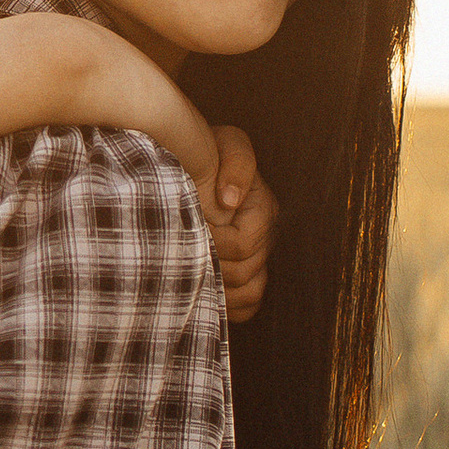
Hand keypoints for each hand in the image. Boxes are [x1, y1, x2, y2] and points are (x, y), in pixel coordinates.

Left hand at [199, 127, 277, 324]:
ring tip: (190, 272)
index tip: (188, 227)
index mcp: (264, 208)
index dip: (214, 242)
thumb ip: (237, 163)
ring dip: (220, 288)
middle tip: (182, 250)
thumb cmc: (207, 153)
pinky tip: (202, 288)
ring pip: (250, 291)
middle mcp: (267, 236)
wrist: (193, 165)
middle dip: (211, 264)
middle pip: (245, 272)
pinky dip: (228, 304)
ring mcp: (259, 258)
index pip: (243, 245)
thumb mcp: (225, 144)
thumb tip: (230, 200)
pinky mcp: (248, 274)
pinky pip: (249, 304)